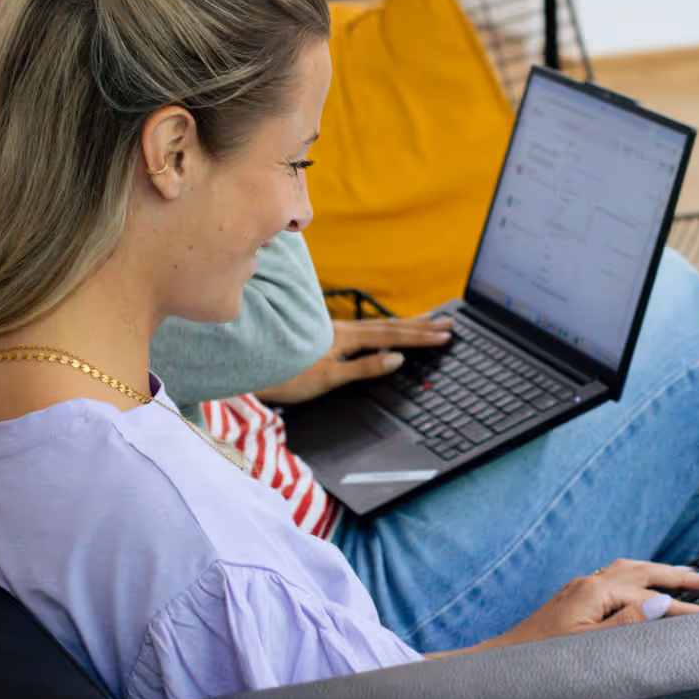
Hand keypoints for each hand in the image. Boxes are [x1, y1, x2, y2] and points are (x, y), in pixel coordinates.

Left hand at [257, 314, 454, 404]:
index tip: (445, 335)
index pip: (392, 337)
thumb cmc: (285, 377)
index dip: (420, 337)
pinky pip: (364, 329)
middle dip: (420, 326)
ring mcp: (333, 331)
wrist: (250, 366)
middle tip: (448, 324)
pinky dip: (383, 328)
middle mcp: (342, 330)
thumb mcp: (328, 377)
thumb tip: (396, 358)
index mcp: (346, 338)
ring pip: (377, 325)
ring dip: (404, 324)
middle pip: (389, 326)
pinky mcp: (324, 336)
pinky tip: (383, 330)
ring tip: (426, 321)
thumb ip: (364, 367)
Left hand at [488, 560, 698, 646]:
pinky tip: (642, 584)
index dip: (683, 605)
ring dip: (658, 571)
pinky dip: (638, 576)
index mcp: (595, 591)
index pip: (651, 595)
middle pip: (644, 571)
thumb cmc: (541, 660)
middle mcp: (588, 582)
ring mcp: (580, 587)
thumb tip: (660, 602)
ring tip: (685, 575)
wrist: (503, 662)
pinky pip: (615, 577)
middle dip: (679, 575)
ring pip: (629, 570)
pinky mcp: (574, 597)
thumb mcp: (589, 646)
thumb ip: (628, 622)